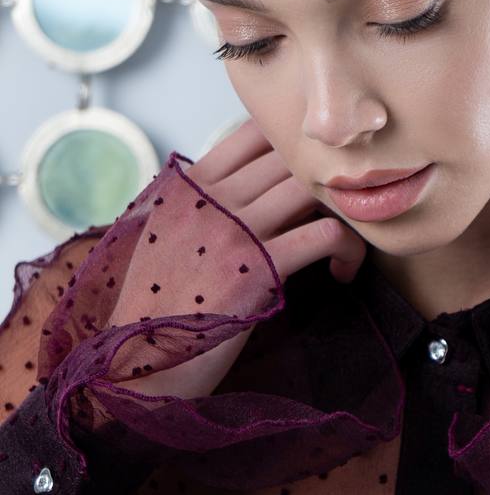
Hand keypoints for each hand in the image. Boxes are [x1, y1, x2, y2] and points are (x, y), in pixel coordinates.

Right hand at [107, 117, 366, 401]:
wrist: (136, 363)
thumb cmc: (158, 306)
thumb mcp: (165, 237)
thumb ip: (203, 204)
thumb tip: (260, 185)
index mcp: (188, 185)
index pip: (254, 132)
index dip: (295, 146)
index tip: (315, 176)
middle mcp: (210, 198)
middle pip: (290, 157)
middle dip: (325, 182)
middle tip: (343, 212)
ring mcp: (233, 230)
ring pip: (311, 188)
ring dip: (342, 211)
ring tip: (348, 240)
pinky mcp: (257, 269)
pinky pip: (325, 236)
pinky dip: (348, 249)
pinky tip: (343, 272)